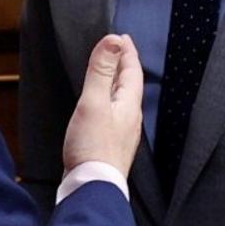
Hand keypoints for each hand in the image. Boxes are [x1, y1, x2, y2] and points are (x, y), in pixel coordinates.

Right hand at [62, 34, 142, 174]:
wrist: (92, 187)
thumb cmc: (92, 146)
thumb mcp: (94, 102)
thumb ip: (101, 71)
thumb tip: (113, 40)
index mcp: (129, 105)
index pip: (132, 71)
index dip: (127, 52)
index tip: (122, 37)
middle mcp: (130, 118)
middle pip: (130, 85)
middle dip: (124, 65)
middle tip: (117, 50)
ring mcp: (122, 133)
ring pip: (123, 100)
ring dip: (117, 82)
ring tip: (109, 73)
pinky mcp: (111, 144)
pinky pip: (114, 113)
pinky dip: (109, 100)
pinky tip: (100, 107)